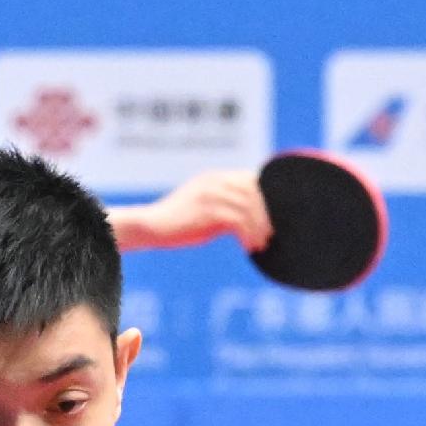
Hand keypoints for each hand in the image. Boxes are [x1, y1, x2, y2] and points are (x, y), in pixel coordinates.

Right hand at [116, 169, 270, 253]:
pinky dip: (247, 235)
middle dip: (267, 214)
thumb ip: (227, 209)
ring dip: (259, 227)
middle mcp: (215, 181)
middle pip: (254, 191)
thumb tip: (253, 221)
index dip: (267, 197)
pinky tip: (248, 247)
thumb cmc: (179, 224)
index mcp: (215, 178)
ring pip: (248, 206)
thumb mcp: (207, 211)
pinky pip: (237, 221)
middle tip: (272, 234)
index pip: (251, 179)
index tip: (274, 217)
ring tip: (261, 244)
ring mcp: (210, 194)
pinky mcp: (207, 210)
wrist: (151, 227)